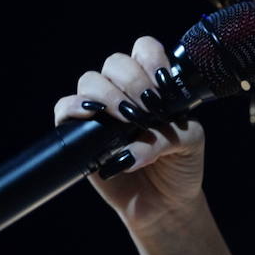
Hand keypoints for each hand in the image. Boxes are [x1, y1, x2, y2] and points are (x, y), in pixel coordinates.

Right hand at [53, 37, 205, 235]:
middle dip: (132, 81)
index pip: (144, 49)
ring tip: (126, 119)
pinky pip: (64, 108)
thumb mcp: (189, 143)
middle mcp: (125, 92)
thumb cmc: (180, 167)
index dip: (151, 60)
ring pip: (90, 80)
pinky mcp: (79, 133)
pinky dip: (75, 108)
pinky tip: (93, 117)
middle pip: (115, 62)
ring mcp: (101, 110)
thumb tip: (134, 145)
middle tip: (147, 109)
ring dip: (107, 95)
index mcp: (154, 84)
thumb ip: (168, 133)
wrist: (165, 204)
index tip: (163, 87)